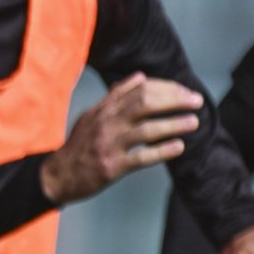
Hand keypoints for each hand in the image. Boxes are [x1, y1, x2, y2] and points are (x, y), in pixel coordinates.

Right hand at [40, 75, 202, 205]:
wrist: (57, 176)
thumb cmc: (79, 146)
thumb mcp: (92, 115)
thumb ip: (116, 96)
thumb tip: (140, 77)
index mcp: (104, 109)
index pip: (140, 89)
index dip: (167, 88)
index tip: (185, 92)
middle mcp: (106, 124)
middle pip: (145, 104)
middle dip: (175, 100)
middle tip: (196, 102)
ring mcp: (108, 145)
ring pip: (146, 130)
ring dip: (173, 125)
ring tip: (194, 123)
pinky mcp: (111, 167)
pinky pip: (140, 157)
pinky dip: (161, 151)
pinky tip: (178, 147)